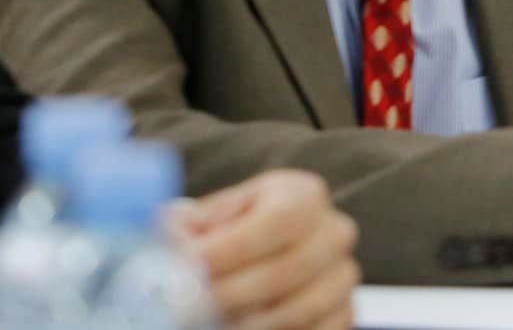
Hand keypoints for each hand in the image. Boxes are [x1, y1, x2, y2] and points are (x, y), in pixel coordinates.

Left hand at [179, 170, 357, 329]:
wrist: (261, 257)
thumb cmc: (232, 233)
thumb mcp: (216, 214)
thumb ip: (196, 224)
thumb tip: (168, 238)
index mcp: (304, 196)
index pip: (278, 220)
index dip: (231, 248)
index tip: (186, 266)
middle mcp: (333, 232)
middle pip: (286, 271)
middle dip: (228, 294)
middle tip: (184, 308)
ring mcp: (343, 277)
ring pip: (297, 311)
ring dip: (245, 324)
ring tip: (205, 323)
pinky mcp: (344, 314)